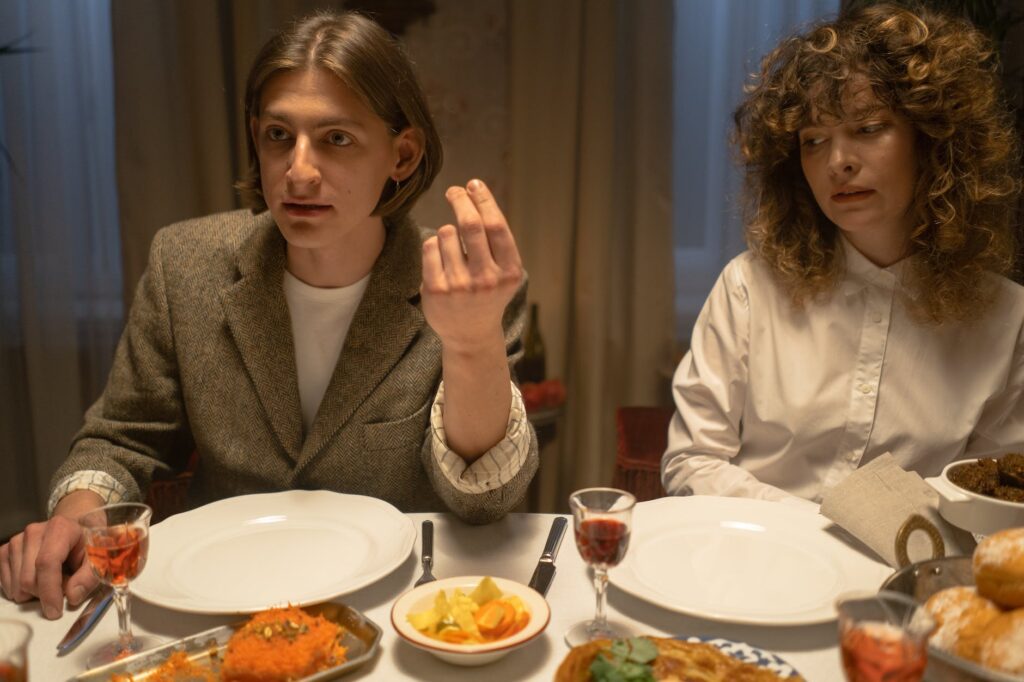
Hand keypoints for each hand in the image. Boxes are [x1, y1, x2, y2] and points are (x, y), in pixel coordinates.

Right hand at [0, 490, 101, 618]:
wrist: (75, 527)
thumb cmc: (88, 543)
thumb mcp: (99, 557)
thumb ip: (90, 576)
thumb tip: (73, 596)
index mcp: (60, 528)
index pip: (46, 563)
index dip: (50, 591)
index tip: (55, 611)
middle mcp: (34, 531)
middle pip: (28, 578)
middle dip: (45, 594)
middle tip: (63, 590)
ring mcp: (17, 540)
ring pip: (16, 584)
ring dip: (34, 593)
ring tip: (53, 581)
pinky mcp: (6, 550)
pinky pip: (5, 581)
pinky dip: (20, 589)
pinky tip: (37, 581)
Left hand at [421, 179, 523, 352]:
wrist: (470, 334)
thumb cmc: (487, 294)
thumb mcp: (503, 272)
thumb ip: (494, 241)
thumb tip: (474, 194)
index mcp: (510, 271)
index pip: (496, 226)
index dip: (484, 200)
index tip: (473, 184)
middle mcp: (487, 279)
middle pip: (471, 224)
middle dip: (461, 200)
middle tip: (454, 191)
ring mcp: (460, 285)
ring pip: (446, 233)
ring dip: (447, 231)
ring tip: (451, 247)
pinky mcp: (436, 289)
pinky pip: (430, 247)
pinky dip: (433, 245)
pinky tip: (440, 259)